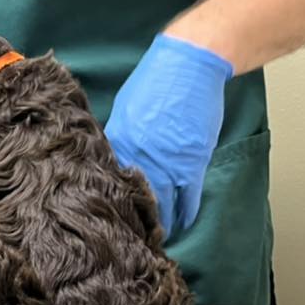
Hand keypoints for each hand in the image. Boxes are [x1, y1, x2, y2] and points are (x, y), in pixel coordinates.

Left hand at [104, 34, 232, 236]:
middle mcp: (140, 160)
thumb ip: (119, 139)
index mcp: (119, 145)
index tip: (112, 220)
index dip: (113, 207)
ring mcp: (167, 166)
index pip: (112, 188)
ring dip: (160, 225)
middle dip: (135, 223)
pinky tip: (181, 225)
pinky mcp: (192, 165)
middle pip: (135, 204)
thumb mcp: (125, 111)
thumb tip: (113, 160)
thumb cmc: (155, 82)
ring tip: (155, 237)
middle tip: (132, 237)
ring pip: (162, 209)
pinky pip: (188, 201)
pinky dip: (185, 216)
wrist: (189, 66)